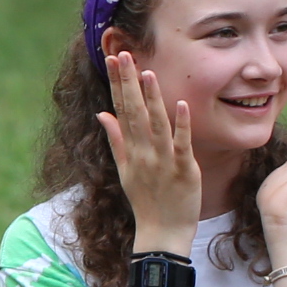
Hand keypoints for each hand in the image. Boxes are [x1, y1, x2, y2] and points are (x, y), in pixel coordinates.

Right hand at [96, 42, 204, 244]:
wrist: (161, 233)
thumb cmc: (146, 201)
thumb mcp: (125, 169)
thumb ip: (116, 139)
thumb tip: (103, 113)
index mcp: (131, 150)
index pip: (121, 110)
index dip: (117, 84)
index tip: (113, 59)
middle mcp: (143, 152)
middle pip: (134, 111)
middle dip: (129, 82)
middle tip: (123, 54)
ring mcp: (163, 160)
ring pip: (156, 124)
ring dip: (152, 98)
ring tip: (148, 71)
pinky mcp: (184, 170)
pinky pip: (181, 144)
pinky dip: (181, 125)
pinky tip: (181, 105)